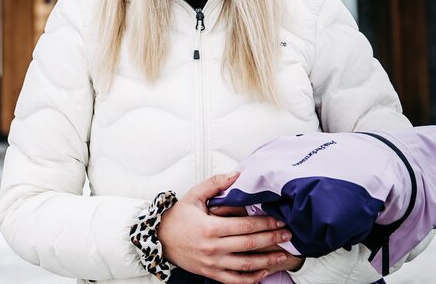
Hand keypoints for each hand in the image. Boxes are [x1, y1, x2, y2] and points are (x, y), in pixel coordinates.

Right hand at [157, 172, 301, 283]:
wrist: (161, 238)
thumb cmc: (178, 217)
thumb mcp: (194, 195)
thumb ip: (215, 184)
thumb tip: (236, 175)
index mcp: (210, 227)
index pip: (244, 226)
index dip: (264, 223)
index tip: (278, 220)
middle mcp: (213, 247)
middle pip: (249, 245)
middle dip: (271, 239)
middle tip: (287, 235)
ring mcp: (213, 263)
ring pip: (246, 265)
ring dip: (267, 260)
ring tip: (282, 255)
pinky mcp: (211, 273)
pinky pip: (235, 279)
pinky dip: (252, 278)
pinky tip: (264, 272)